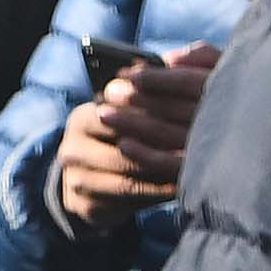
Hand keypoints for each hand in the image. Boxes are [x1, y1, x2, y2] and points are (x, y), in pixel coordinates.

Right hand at [53, 41, 220, 223]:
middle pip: (124, 150)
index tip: (187, 114)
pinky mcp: (87, 207)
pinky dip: (156, 196)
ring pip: (127, 179)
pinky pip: (127, 203)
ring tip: (194, 170)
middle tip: (198, 148)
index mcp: (83, 117)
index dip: (153, 116)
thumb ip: (145, 94)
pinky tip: (180, 190)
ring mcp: (76, 180)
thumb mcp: (125, 116)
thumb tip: (177, 64)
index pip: (118, 114)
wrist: (90, 184)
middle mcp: (72, 148)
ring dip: (163, 176)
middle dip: (162, 149)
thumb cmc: (119, 141)